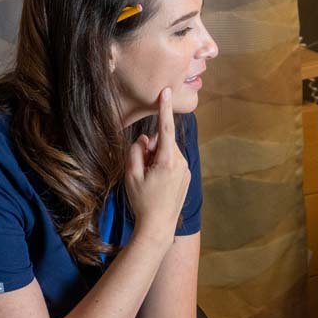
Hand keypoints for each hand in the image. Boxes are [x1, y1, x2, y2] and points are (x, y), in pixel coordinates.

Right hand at [124, 87, 190, 243]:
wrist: (159, 225)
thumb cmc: (142, 201)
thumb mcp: (131, 174)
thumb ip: (136, 151)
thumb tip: (144, 140)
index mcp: (167, 161)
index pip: (165, 128)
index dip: (164, 109)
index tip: (166, 92)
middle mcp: (181, 163)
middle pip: (163, 141)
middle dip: (150, 147)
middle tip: (142, 167)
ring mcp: (186, 170)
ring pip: (167, 151)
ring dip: (156, 157)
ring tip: (150, 178)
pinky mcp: (187, 176)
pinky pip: (172, 161)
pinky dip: (163, 165)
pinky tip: (158, 183)